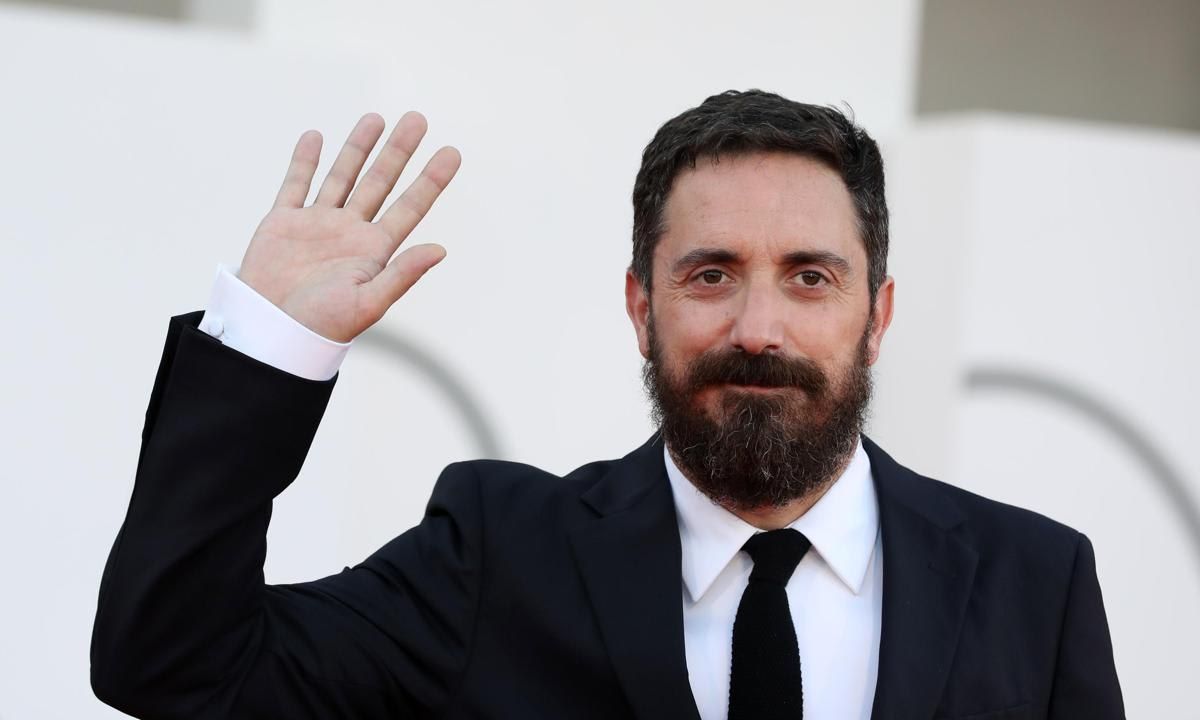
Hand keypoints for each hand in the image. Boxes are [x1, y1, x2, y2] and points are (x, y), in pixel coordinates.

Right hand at [238, 112, 460, 342]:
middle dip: (398, 151)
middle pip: (379, 182)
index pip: (410, 207)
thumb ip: (403, 274)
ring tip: (376, 119)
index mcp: (374, 250)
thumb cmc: (322, 325)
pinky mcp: (284, 222)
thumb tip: (440, 250)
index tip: (451, 152)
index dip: (431, 180)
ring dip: (358, 148)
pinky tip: (316, 137)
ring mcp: (317, 224)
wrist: (271, 331)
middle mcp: (350, 232)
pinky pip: (296, 184)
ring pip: (342, 176)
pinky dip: (304, 161)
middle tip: (417, 119)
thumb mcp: (368, 302)